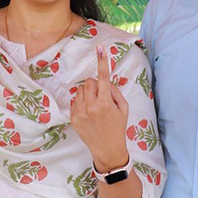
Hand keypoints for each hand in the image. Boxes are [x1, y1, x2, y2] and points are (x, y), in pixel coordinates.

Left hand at [70, 45, 128, 170]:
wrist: (108, 149)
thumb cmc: (118, 127)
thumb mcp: (124, 108)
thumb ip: (114, 91)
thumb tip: (104, 80)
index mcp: (106, 103)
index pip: (103, 77)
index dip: (102, 61)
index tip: (100, 48)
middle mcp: (91, 107)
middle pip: (89, 82)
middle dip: (95, 85)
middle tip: (101, 96)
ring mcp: (80, 113)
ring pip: (80, 90)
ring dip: (87, 93)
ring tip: (95, 106)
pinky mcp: (73, 118)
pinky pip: (75, 100)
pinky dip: (81, 102)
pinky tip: (89, 113)